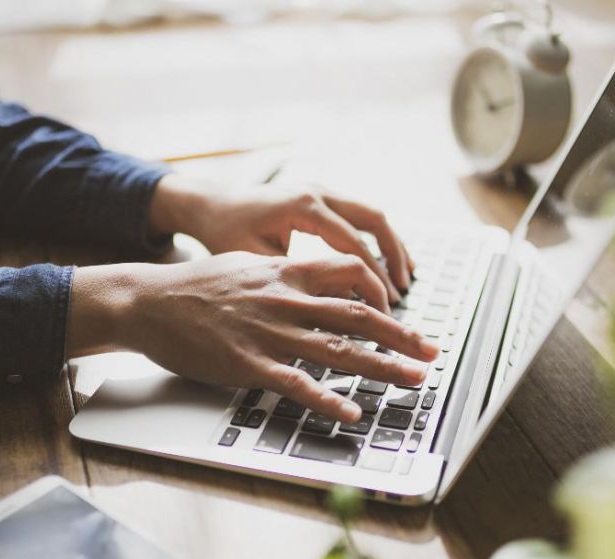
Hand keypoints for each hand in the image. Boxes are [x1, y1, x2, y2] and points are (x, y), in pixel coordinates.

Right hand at [67, 252, 438, 421]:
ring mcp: (269, 333)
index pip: (352, 275)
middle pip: (359, 314)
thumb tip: (313, 279)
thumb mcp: (246, 266)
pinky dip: (328, 400)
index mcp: (287, 274)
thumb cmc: (195, 286)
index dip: (385, 296)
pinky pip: (297, 384)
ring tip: (414, 381)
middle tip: (431, 353)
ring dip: (382, 367)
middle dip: (402, 336)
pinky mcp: (248, 364)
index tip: (402, 316)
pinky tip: (351, 414)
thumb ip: (284, 275)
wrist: (148, 301)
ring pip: (338, 349)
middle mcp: (286, 300)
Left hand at [149, 175, 414, 306]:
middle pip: (374, 221)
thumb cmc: (224, 233)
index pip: (353, 245)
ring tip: (405, 278)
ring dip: (391, 246)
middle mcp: (316, 192)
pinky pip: (359, 215)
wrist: (209, 204)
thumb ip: (291, 281)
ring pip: (371, 214)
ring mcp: (320, 190)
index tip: (384, 307)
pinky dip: (377, 238)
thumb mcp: (252, 261)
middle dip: (394, 257)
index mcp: (302, 207)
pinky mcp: (320, 196)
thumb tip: (326, 312)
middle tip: (402, 291)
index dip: (372, 280)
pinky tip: (386, 261)